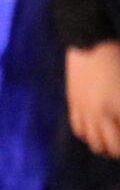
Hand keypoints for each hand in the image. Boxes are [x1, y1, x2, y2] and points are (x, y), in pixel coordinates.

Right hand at [66, 41, 119, 157]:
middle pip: (113, 147)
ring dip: (107, 147)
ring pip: (95, 143)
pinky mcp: (74, 105)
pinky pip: (80, 130)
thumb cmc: (117, 56)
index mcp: (119, 106)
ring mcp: (85, 111)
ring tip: (114, 146)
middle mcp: (101, 113)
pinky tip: (97, 133)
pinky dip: (90, 136)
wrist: (88, 41)